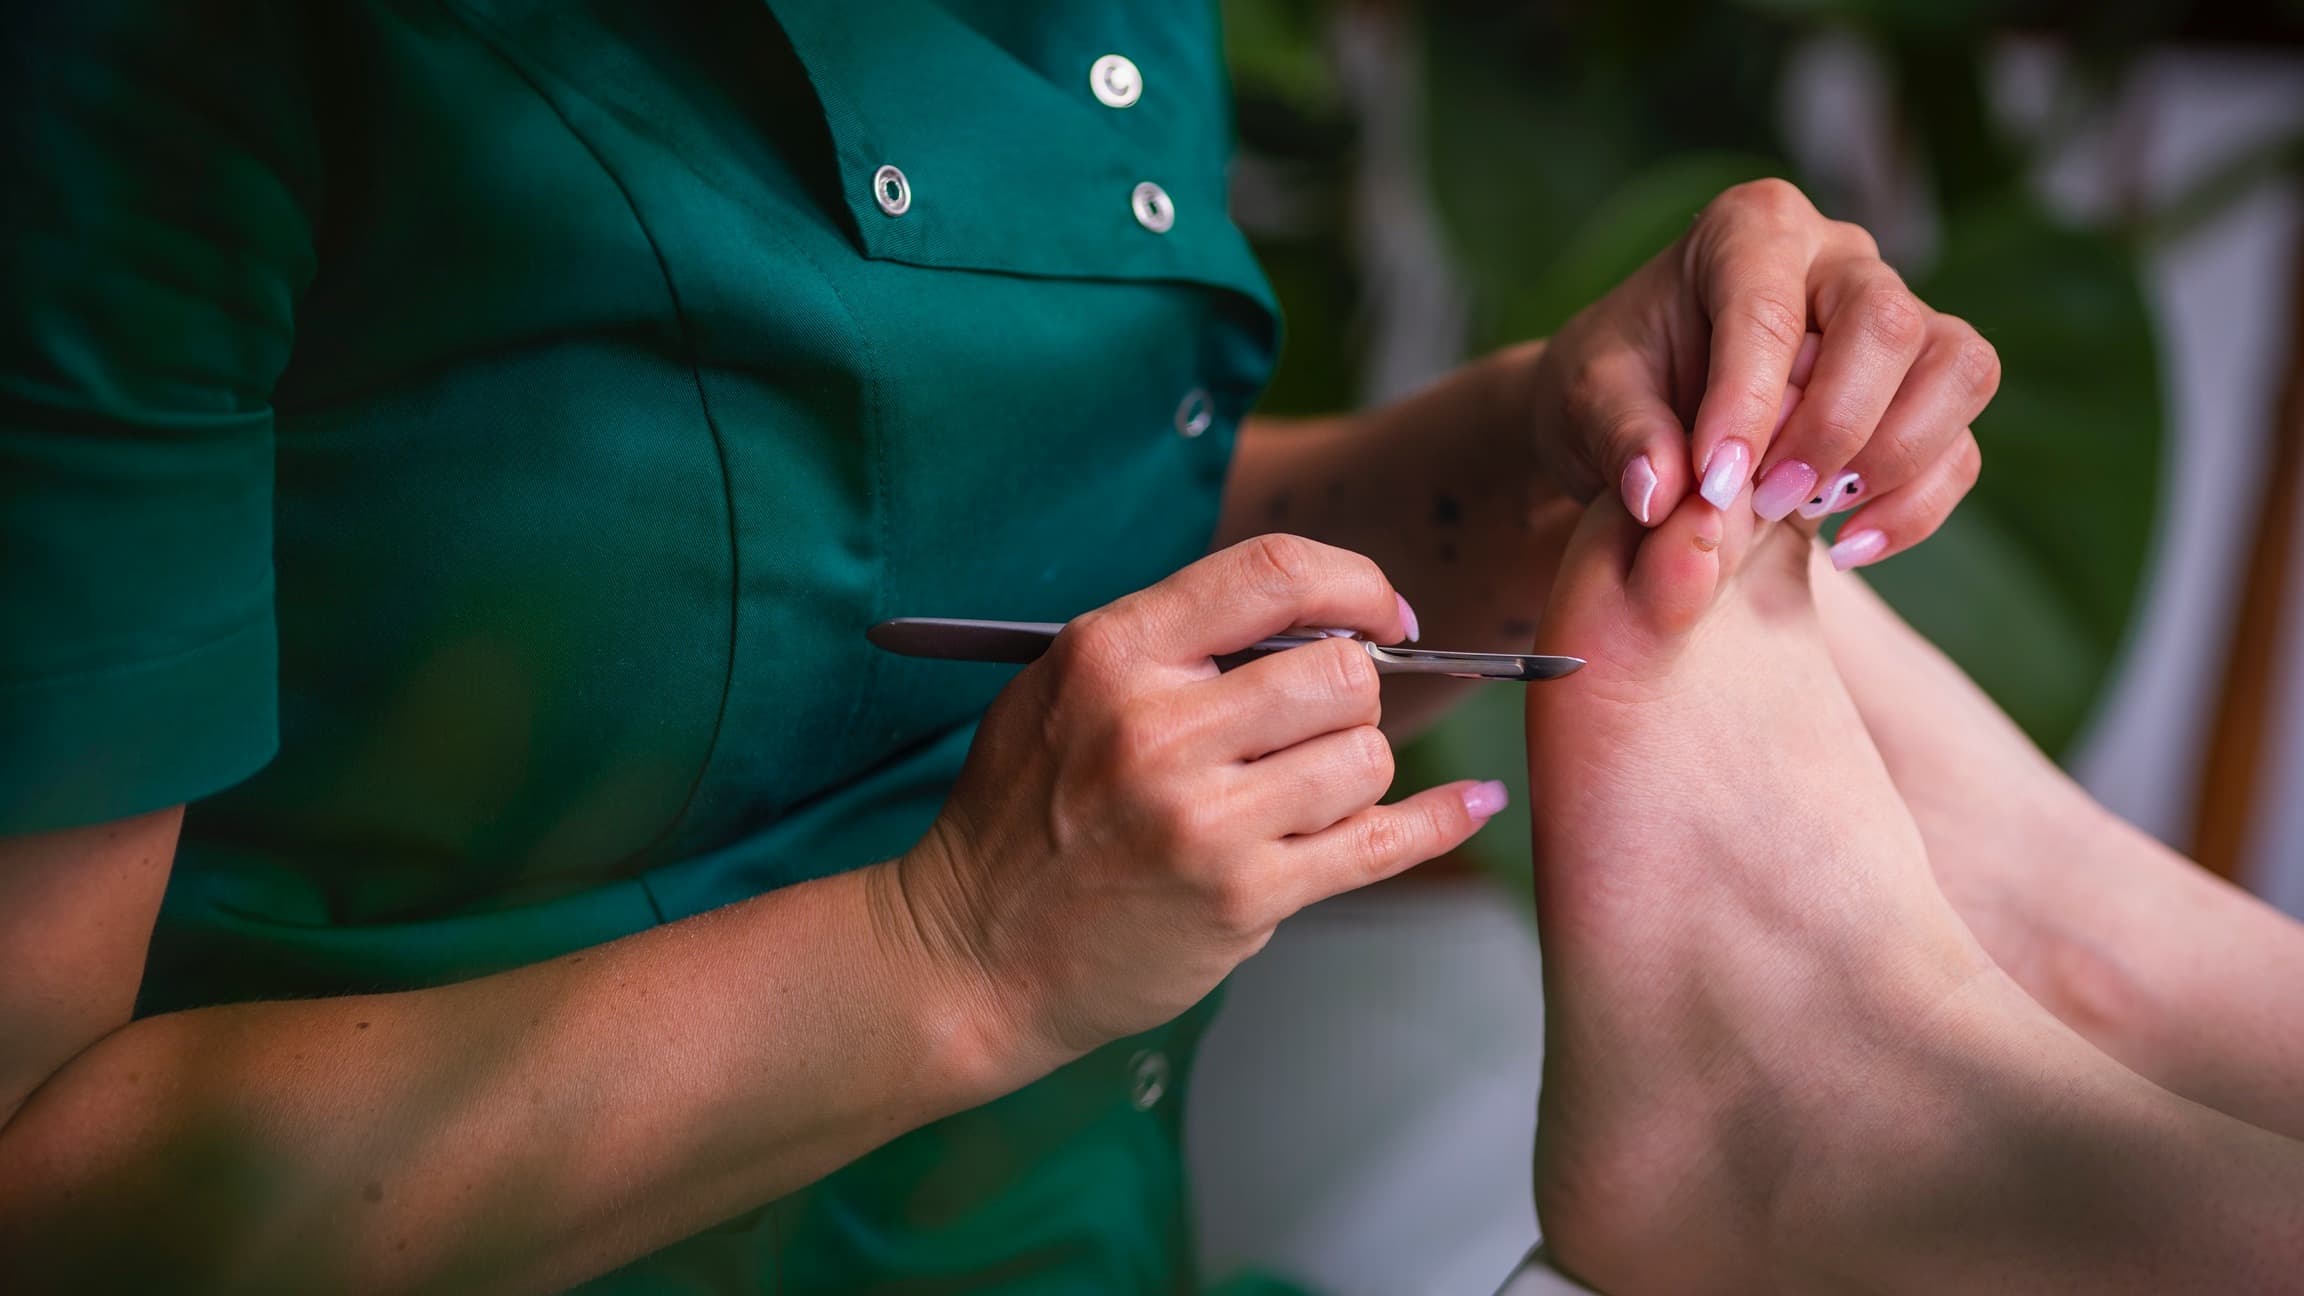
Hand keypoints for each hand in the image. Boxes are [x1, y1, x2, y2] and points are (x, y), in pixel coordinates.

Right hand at [888, 535, 1504, 1067]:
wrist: (971, 953)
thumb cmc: (1019, 819)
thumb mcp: (1063, 691)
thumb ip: (1174, 645)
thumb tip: (1322, 617)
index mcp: (1113, 654)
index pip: (1274, 572)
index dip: (1355, 582)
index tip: (1382, 610)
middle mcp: (1157, 726)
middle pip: (1342, 670)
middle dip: (1352, 695)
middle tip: (1322, 726)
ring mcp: (1202, 818)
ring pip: (1367, 756)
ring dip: (1353, 773)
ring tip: (1296, 797)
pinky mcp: (1241, 896)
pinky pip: (1380, 842)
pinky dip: (1438, 822)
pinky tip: (1467, 805)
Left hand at [1525, 178, 1999, 568]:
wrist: (1641, 414)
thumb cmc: (1612, 386)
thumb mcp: (1585, 399)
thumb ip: (1622, 436)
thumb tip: (1661, 494)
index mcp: (1750, 229)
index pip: (1769, 309)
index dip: (1749, 403)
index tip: (1715, 484)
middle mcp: (1839, 258)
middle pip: (1888, 324)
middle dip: (1832, 428)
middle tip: (1765, 500)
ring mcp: (1898, 317)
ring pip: (1957, 370)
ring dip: (1893, 460)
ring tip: (1811, 517)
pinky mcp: (1926, 388)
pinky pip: (1961, 444)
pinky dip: (1915, 506)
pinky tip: (1845, 546)